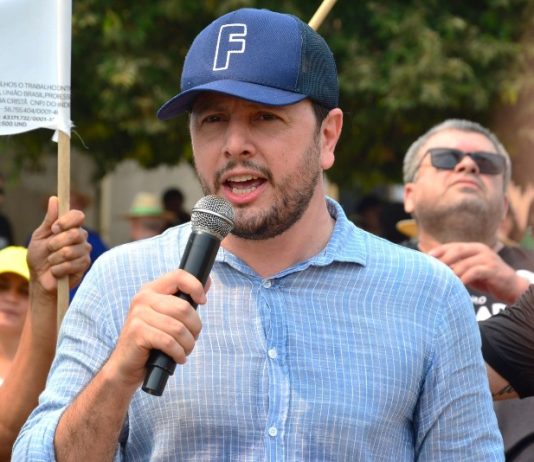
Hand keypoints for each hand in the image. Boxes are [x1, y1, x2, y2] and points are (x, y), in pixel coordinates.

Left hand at [27, 196, 91, 294]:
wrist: (40, 279)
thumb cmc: (40, 256)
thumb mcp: (40, 236)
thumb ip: (49, 219)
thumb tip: (54, 199)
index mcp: (72, 227)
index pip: (78, 216)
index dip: (67, 221)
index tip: (54, 228)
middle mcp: (81, 238)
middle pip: (75, 234)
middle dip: (56, 243)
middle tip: (49, 249)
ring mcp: (84, 251)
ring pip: (71, 251)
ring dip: (55, 258)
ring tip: (52, 262)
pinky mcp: (84, 265)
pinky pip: (71, 265)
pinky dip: (58, 269)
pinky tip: (56, 271)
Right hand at [104, 270, 205, 389]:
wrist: (125, 366)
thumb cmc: (151, 340)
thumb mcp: (167, 316)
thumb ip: (185, 299)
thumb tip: (208, 280)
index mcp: (151, 290)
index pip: (178, 276)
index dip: (195, 287)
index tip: (203, 301)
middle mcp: (143, 298)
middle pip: (184, 307)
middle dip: (195, 327)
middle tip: (192, 339)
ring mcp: (138, 315)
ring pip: (178, 328)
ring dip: (188, 344)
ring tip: (185, 350)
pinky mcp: (137, 333)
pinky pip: (169, 342)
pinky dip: (179, 353)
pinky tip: (179, 357)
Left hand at [429, 242, 528, 303]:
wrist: (511, 287)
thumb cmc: (485, 278)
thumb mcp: (467, 270)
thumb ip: (454, 265)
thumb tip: (431, 266)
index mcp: (473, 247)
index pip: (452, 246)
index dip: (439, 251)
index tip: (426, 257)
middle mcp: (480, 249)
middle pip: (457, 250)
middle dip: (443, 259)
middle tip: (432, 269)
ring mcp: (488, 259)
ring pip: (465, 262)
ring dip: (453, 271)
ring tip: (442, 279)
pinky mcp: (494, 269)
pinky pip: (476, 271)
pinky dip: (465, 277)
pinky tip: (458, 284)